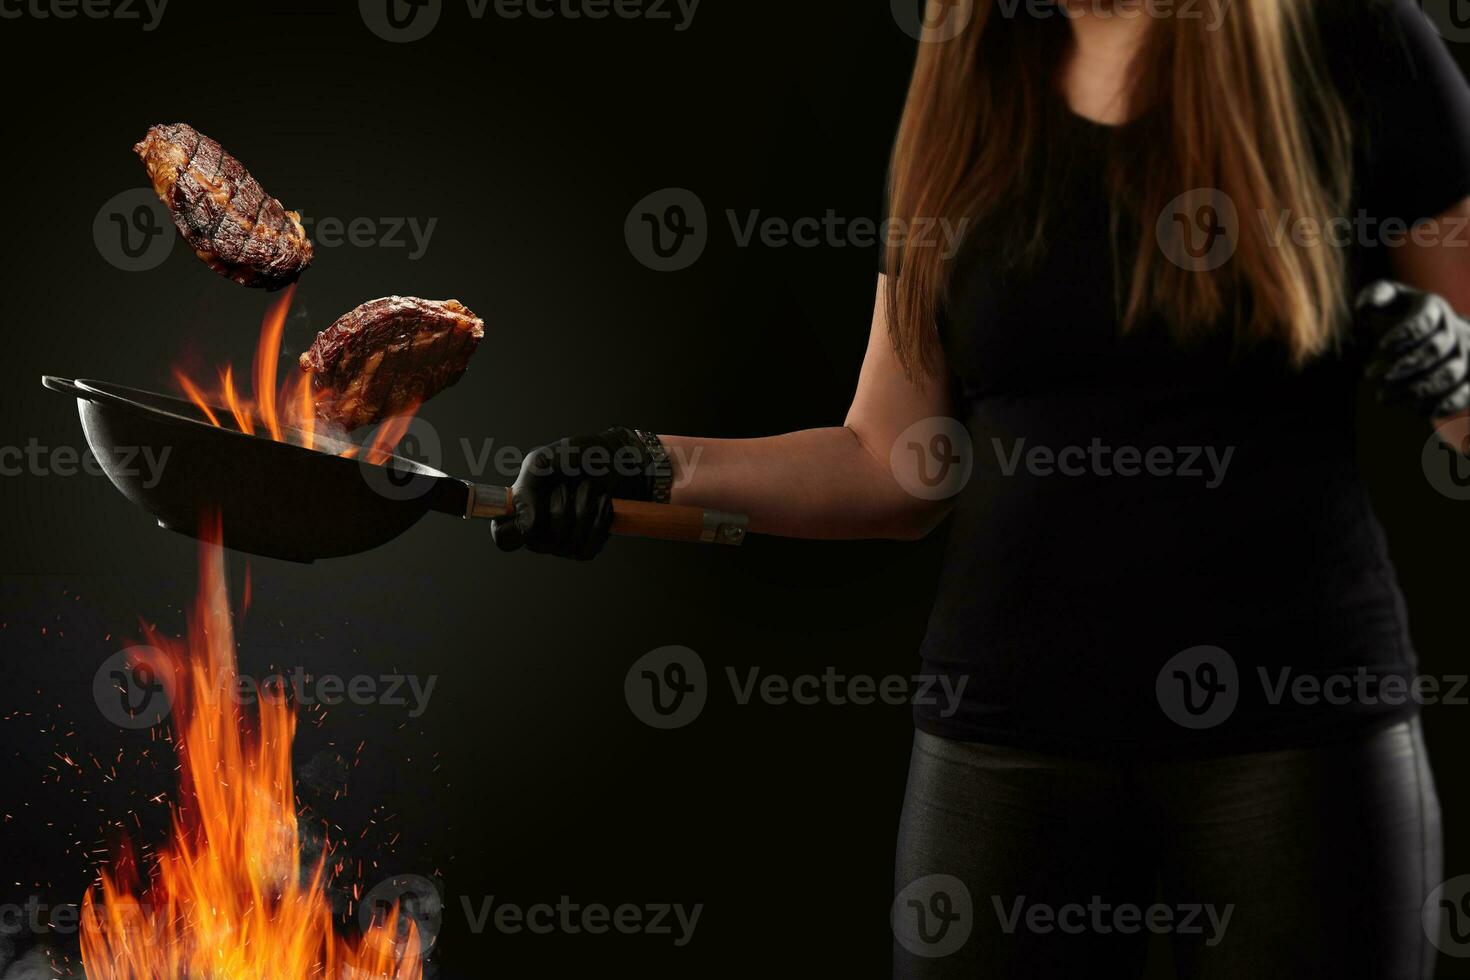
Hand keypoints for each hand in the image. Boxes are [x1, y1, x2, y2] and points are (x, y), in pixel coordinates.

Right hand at [490, 427, 655, 559]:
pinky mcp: (584, 547)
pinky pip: (589, 547)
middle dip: (560, 508)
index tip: (528, 518)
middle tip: (567, 484)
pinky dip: (600, 520)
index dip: (510, 534)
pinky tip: (601, 502)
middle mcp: (537, 532)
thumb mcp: (543, 460)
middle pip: (540, 541)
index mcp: (519, 510)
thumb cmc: (574, 457)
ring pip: (567, 543)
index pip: (503, 538)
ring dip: (584, 509)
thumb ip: (526, 488)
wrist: (612, 459)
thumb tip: (525, 524)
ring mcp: (561, 542)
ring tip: (588, 488)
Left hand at [1359, 281, 1469, 418]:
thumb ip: (1376, 295)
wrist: (1434, 332)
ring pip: (1450, 373)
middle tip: (1376, 378)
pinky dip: (1445, 405)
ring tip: (1384, 398)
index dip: (1405, 333)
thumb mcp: (1388, 299)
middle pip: (1437, 348)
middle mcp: (1455, 329)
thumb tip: (1366, 305)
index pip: (1424, 319)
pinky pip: (1466, 393)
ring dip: (1418, 389)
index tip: (1381, 347)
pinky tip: (1419, 412)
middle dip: (1406, 365)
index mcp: (1433, 308)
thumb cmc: (1401, 315)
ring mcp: (1467, 354)